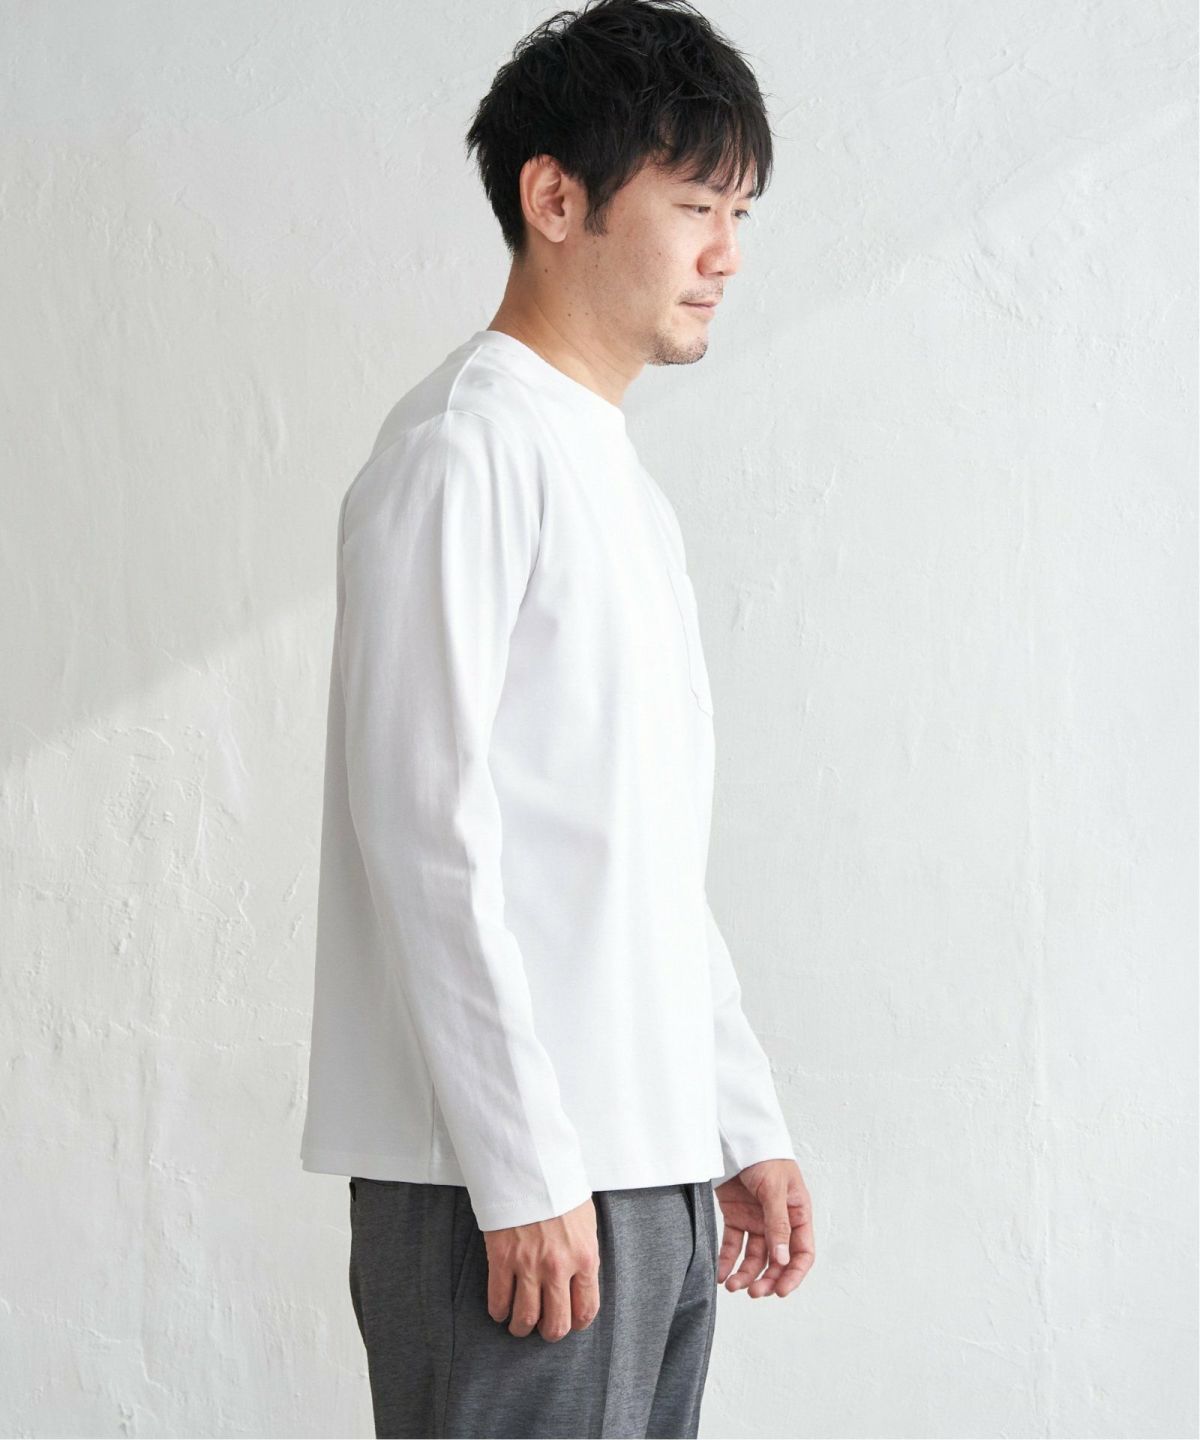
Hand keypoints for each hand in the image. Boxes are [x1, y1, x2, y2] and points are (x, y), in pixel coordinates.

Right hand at [482, 1195, 599, 1340]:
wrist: (530, 1166)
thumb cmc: (560, 1189)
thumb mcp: (585, 1221)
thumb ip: (584, 1253)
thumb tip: (581, 1279)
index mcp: (585, 1257)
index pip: (586, 1309)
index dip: (577, 1323)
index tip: (570, 1322)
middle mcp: (558, 1268)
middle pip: (556, 1324)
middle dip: (550, 1332)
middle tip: (544, 1328)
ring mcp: (529, 1266)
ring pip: (525, 1319)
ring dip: (522, 1328)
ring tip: (519, 1324)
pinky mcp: (502, 1259)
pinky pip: (498, 1300)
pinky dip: (498, 1311)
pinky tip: (500, 1309)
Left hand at [714, 1159, 813, 1297]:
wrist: (736, 1136)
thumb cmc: (764, 1156)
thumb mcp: (774, 1189)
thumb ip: (778, 1224)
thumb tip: (782, 1260)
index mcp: (797, 1213)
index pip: (802, 1252)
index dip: (793, 1274)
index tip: (780, 1291)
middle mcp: (779, 1221)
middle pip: (777, 1260)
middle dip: (766, 1279)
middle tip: (753, 1292)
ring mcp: (756, 1220)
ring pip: (754, 1257)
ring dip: (745, 1274)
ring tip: (732, 1286)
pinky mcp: (736, 1216)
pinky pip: (732, 1244)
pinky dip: (727, 1260)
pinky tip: (720, 1274)